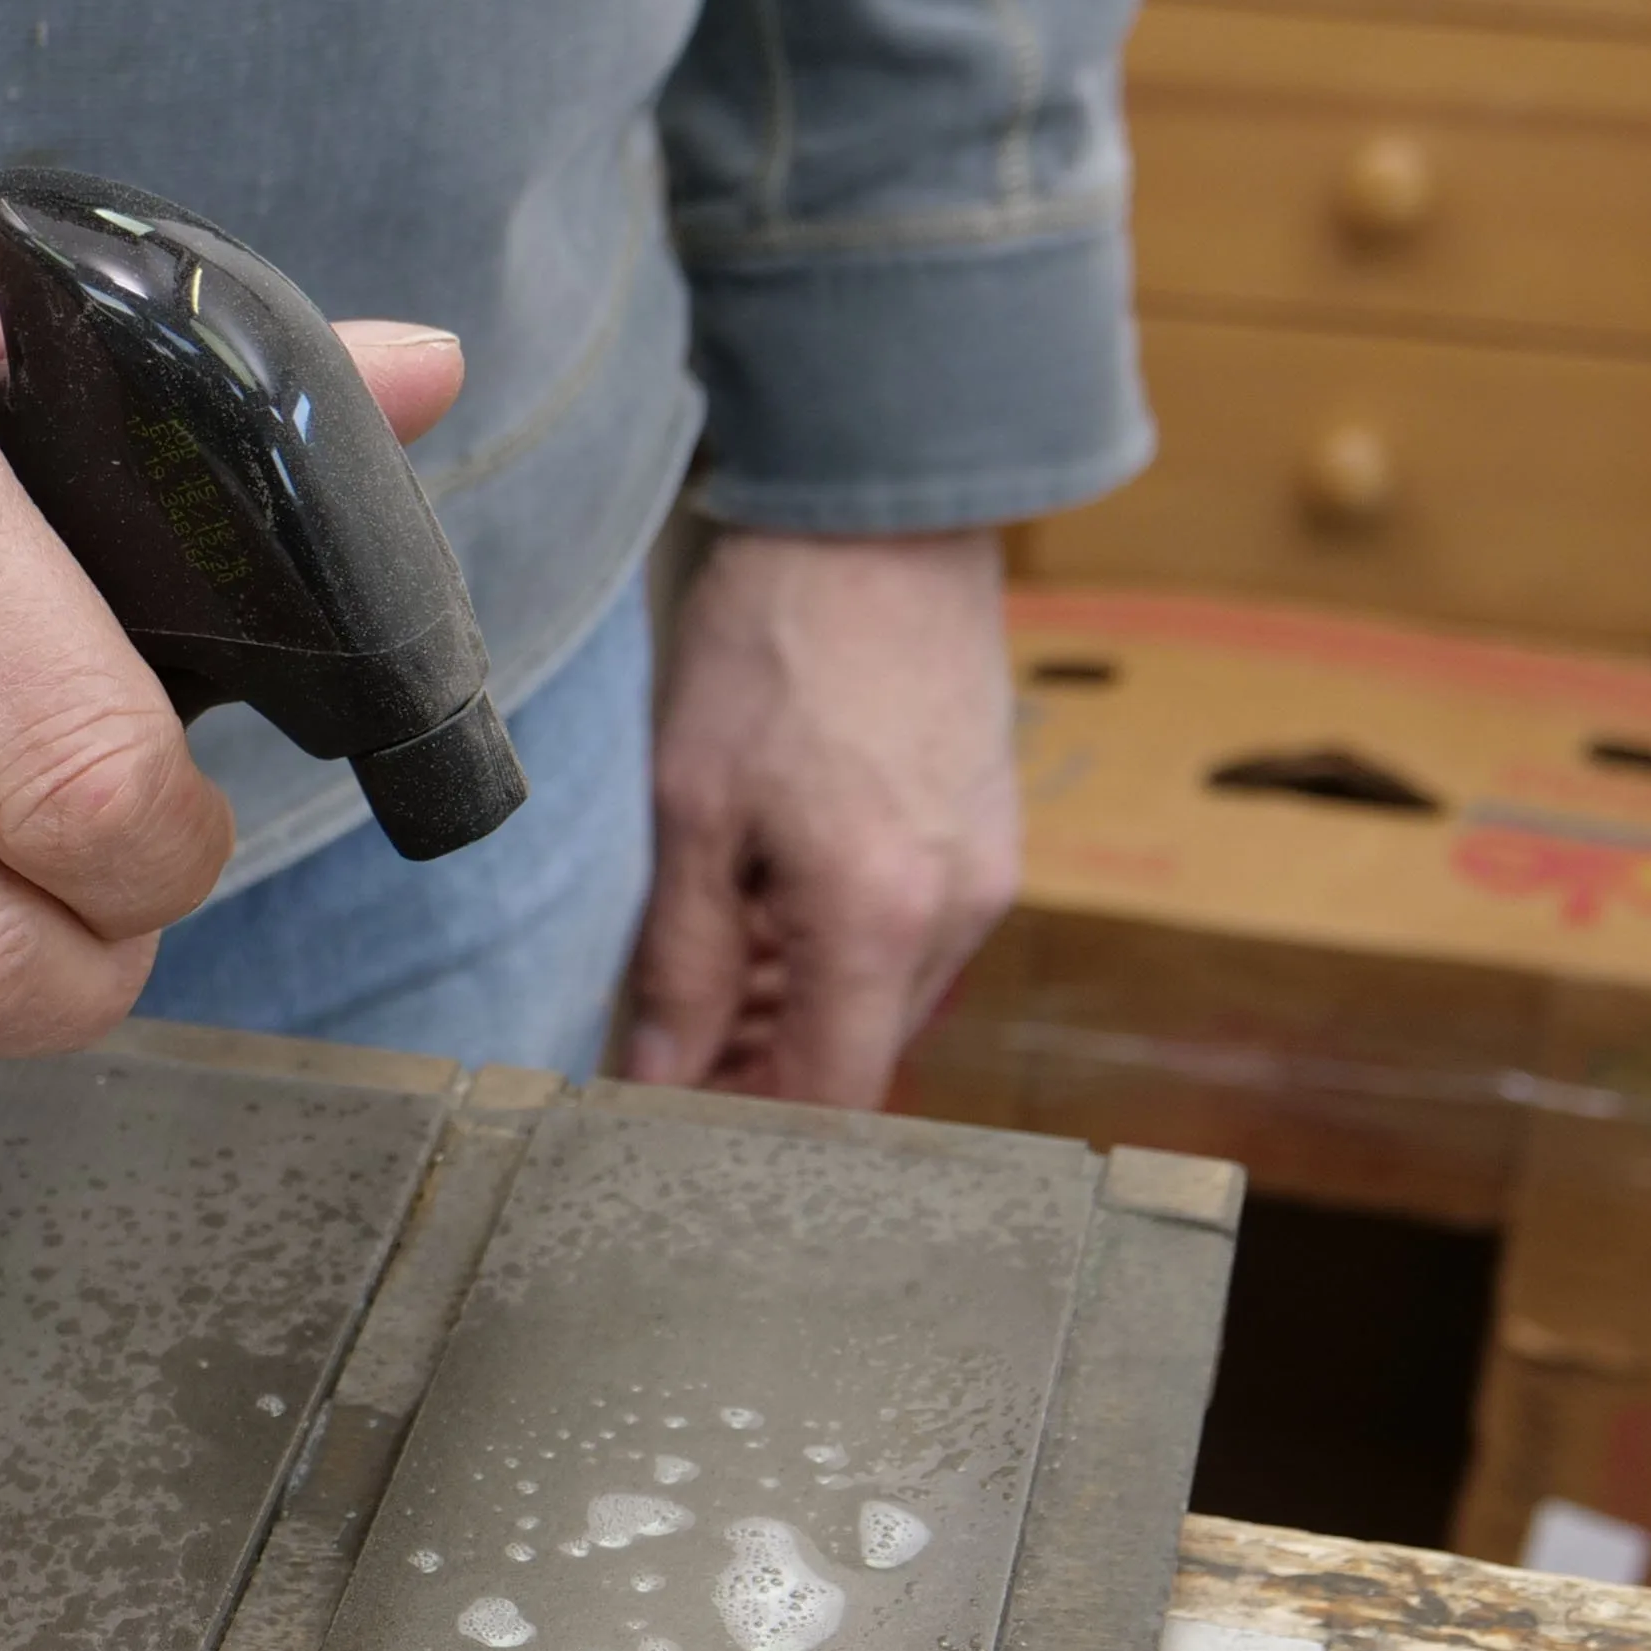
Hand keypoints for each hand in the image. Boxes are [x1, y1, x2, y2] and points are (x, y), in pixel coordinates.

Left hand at [627, 525, 1021, 1104]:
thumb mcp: (694, 809)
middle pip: (862, 1058)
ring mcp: (986, 877)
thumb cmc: (778, 643)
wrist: (882, 520)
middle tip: (669, 1048)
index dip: (749, 1130)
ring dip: (803, 1011)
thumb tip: (659, 1074)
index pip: (830, 1100)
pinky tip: (775, 909)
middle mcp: (955, 916)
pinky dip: (844, 953)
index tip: (675, 1123)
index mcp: (878, 920)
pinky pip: (915, 941)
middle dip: (767, 1072)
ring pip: (888, 1002)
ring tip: (712, 969)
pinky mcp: (991, 840)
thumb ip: (683, 962)